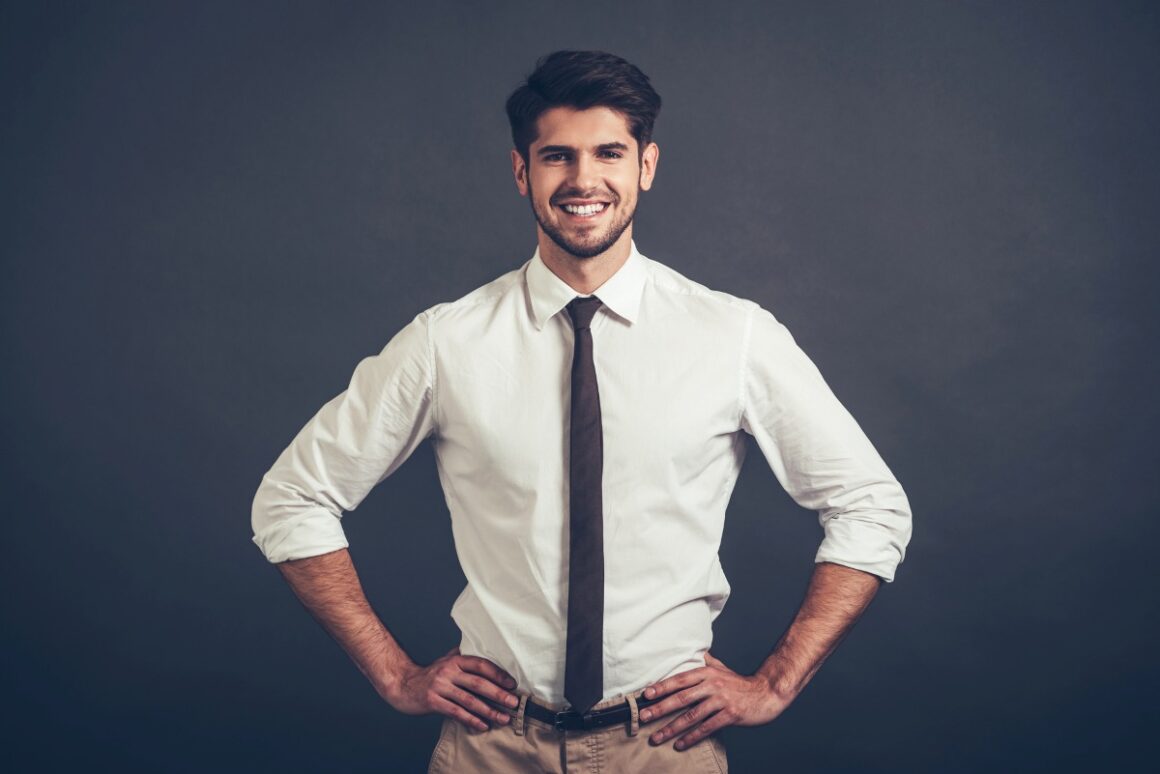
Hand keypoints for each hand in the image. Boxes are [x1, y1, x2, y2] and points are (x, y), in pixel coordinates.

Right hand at [385, 647, 520, 731]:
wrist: (401, 684)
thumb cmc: (429, 674)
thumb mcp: (445, 660)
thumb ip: (462, 655)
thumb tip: (483, 646)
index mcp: (455, 660)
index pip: (481, 664)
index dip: (498, 674)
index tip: (512, 684)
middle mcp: (448, 671)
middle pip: (478, 683)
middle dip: (498, 694)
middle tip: (514, 703)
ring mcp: (440, 686)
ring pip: (469, 700)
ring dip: (488, 711)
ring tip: (503, 718)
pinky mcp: (433, 701)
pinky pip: (456, 712)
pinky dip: (471, 720)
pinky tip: (482, 725)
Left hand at [639, 652, 794, 750]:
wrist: (767, 693)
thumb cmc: (740, 683)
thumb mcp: (721, 668)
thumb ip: (705, 662)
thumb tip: (692, 652)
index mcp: (707, 673)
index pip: (679, 679)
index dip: (662, 686)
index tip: (646, 694)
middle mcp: (712, 685)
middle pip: (681, 698)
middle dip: (659, 708)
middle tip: (643, 717)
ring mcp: (721, 700)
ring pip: (691, 716)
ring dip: (671, 728)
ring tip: (656, 737)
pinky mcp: (730, 715)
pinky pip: (707, 728)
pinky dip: (691, 737)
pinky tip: (680, 744)